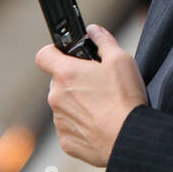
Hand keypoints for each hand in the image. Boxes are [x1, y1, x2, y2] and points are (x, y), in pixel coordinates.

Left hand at [35, 24, 147, 166]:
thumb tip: (94, 30)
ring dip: (77, 104)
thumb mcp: (121, 60)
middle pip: (58, 82)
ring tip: (102, 107)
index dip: (53, 53)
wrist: (128, 138)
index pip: (44, 55)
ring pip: (64, 105)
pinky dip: (81, 125)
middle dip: (74, 81)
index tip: (65, 56)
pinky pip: (70, 127)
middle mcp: (57, 97)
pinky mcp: (66, 141)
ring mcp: (60, 120)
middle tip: (97, 84)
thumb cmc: (124, 99)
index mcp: (66, 74)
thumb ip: (103, 41)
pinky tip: (100, 124)